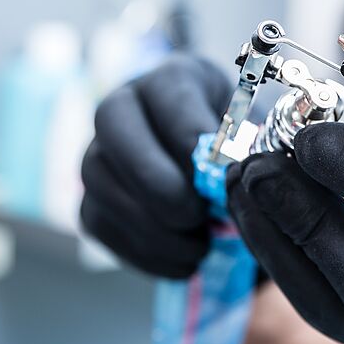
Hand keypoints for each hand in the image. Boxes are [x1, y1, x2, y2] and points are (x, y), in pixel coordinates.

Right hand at [81, 55, 231, 277]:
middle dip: (159, 183)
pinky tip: (184, 263)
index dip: (190, 137)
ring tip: (199, 248)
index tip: (220, 175)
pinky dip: (144, 252)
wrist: (215, 176)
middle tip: (200, 216)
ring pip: (100, 184)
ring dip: (152, 226)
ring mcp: (97, 153)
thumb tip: (245, 175)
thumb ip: (250, 148)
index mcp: (171, 80)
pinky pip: (101, 225)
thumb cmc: (239, 149)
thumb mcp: (253, 134)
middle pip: (113, 129)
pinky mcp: (90, 199)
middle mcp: (122, 106)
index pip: (167, 93)